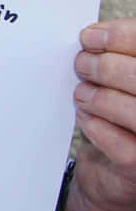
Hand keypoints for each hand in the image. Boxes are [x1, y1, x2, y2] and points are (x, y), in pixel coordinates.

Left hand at [70, 18, 135, 210]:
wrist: (116, 175)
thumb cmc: (124, 120)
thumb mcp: (127, 83)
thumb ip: (122, 59)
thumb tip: (95, 35)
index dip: (123, 37)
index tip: (90, 36)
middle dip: (106, 67)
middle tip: (81, 64)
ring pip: (135, 111)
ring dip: (99, 96)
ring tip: (82, 93)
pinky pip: (120, 144)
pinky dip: (96, 125)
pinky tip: (86, 117)